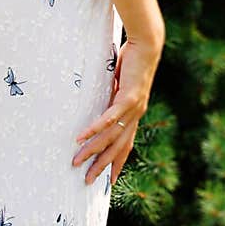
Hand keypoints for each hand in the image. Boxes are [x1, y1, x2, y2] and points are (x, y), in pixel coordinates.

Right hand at [71, 37, 161, 185]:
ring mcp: (134, 108)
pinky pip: (108, 118)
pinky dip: (95, 129)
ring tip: (77, 161)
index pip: (125, 145)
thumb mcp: (120, 83)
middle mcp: (136, 115)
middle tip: (87, 181)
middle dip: (102, 166)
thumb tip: (98, 101)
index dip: (118, 163)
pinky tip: (81, 138)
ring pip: (111, 137)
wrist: (147, 44)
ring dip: (93, 151)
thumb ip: (112, 96)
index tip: (110, 181)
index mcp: (134, 114)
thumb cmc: (133, 60)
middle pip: (117, 148)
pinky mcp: (129, 98)